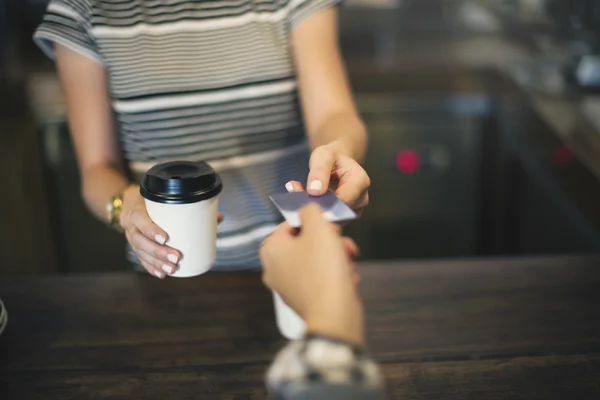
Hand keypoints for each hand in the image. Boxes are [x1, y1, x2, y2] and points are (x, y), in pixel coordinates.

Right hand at [119, 185, 222, 278]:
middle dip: (159, 252)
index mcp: (137, 211)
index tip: (166, 238)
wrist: (131, 205)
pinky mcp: (135, 248)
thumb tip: (218, 217)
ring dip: (157, 263)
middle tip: (176, 258)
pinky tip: (162, 274)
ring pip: (141, 253)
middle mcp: (132, 227)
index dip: (151, 230)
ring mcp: (132, 239)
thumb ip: (189, 208)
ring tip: (172, 269)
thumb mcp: (164, 201)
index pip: (140, 220)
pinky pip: (141, 260)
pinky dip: (151, 268)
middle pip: (142, 242)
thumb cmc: (152, 204)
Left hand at [260, 204, 363, 344]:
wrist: (335, 316)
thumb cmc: (324, 272)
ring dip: (337, 257)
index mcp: (271, 249)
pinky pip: (322, 278)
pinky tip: (346, 278)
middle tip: (342, 244)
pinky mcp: (305, 300)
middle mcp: (274, 268)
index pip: (292, 223)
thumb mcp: (318, 227)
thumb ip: (310, 209)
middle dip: (330, 241)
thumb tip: (307, 207)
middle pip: (306, 241)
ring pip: (318, 259)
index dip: (316, 221)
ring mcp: (289, 286)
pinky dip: (337, 275)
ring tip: (347, 262)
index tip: (331, 226)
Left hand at [286, 143, 369, 213]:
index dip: (325, 202)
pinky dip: (315, 213)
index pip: (344, 199)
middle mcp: (361, 198)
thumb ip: (319, 171)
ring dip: (315, 210)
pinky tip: (303, 201)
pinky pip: (329, 221)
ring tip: (299, 195)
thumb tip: (315, 192)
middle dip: (318, 206)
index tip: (307, 198)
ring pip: (334, 219)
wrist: (336, 164)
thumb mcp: (323, 155)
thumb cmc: (332, 158)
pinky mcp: (344, 217)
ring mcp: (354, 210)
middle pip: (339, 212)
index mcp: (360, 181)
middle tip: (297, 196)